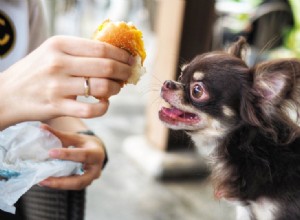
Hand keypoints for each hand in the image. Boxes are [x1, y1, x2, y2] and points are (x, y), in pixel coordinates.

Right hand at [0, 36, 133, 129]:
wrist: (8, 94)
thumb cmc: (36, 72)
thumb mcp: (52, 52)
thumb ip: (79, 52)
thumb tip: (114, 56)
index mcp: (59, 44)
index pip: (101, 48)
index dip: (122, 55)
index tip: (131, 60)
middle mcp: (58, 63)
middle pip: (106, 66)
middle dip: (124, 71)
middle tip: (129, 74)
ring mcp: (57, 85)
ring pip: (102, 87)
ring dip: (116, 89)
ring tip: (116, 88)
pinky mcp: (57, 106)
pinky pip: (91, 109)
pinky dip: (104, 107)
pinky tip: (104, 103)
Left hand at [38, 124, 106, 189]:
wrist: (96, 151)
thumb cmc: (84, 143)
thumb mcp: (74, 137)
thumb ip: (59, 134)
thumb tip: (41, 127)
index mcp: (96, 153)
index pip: (82, 155)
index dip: (67, 154)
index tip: (50, 152)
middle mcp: (96, 168)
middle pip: (80, 179)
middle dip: (61, 181)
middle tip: (43, 179)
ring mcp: (92, 178)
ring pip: (76, 185)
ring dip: (59, 185)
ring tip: (42, 182)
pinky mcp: (86, 183)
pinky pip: (73, 187)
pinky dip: (60, 185)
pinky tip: (47, 182)